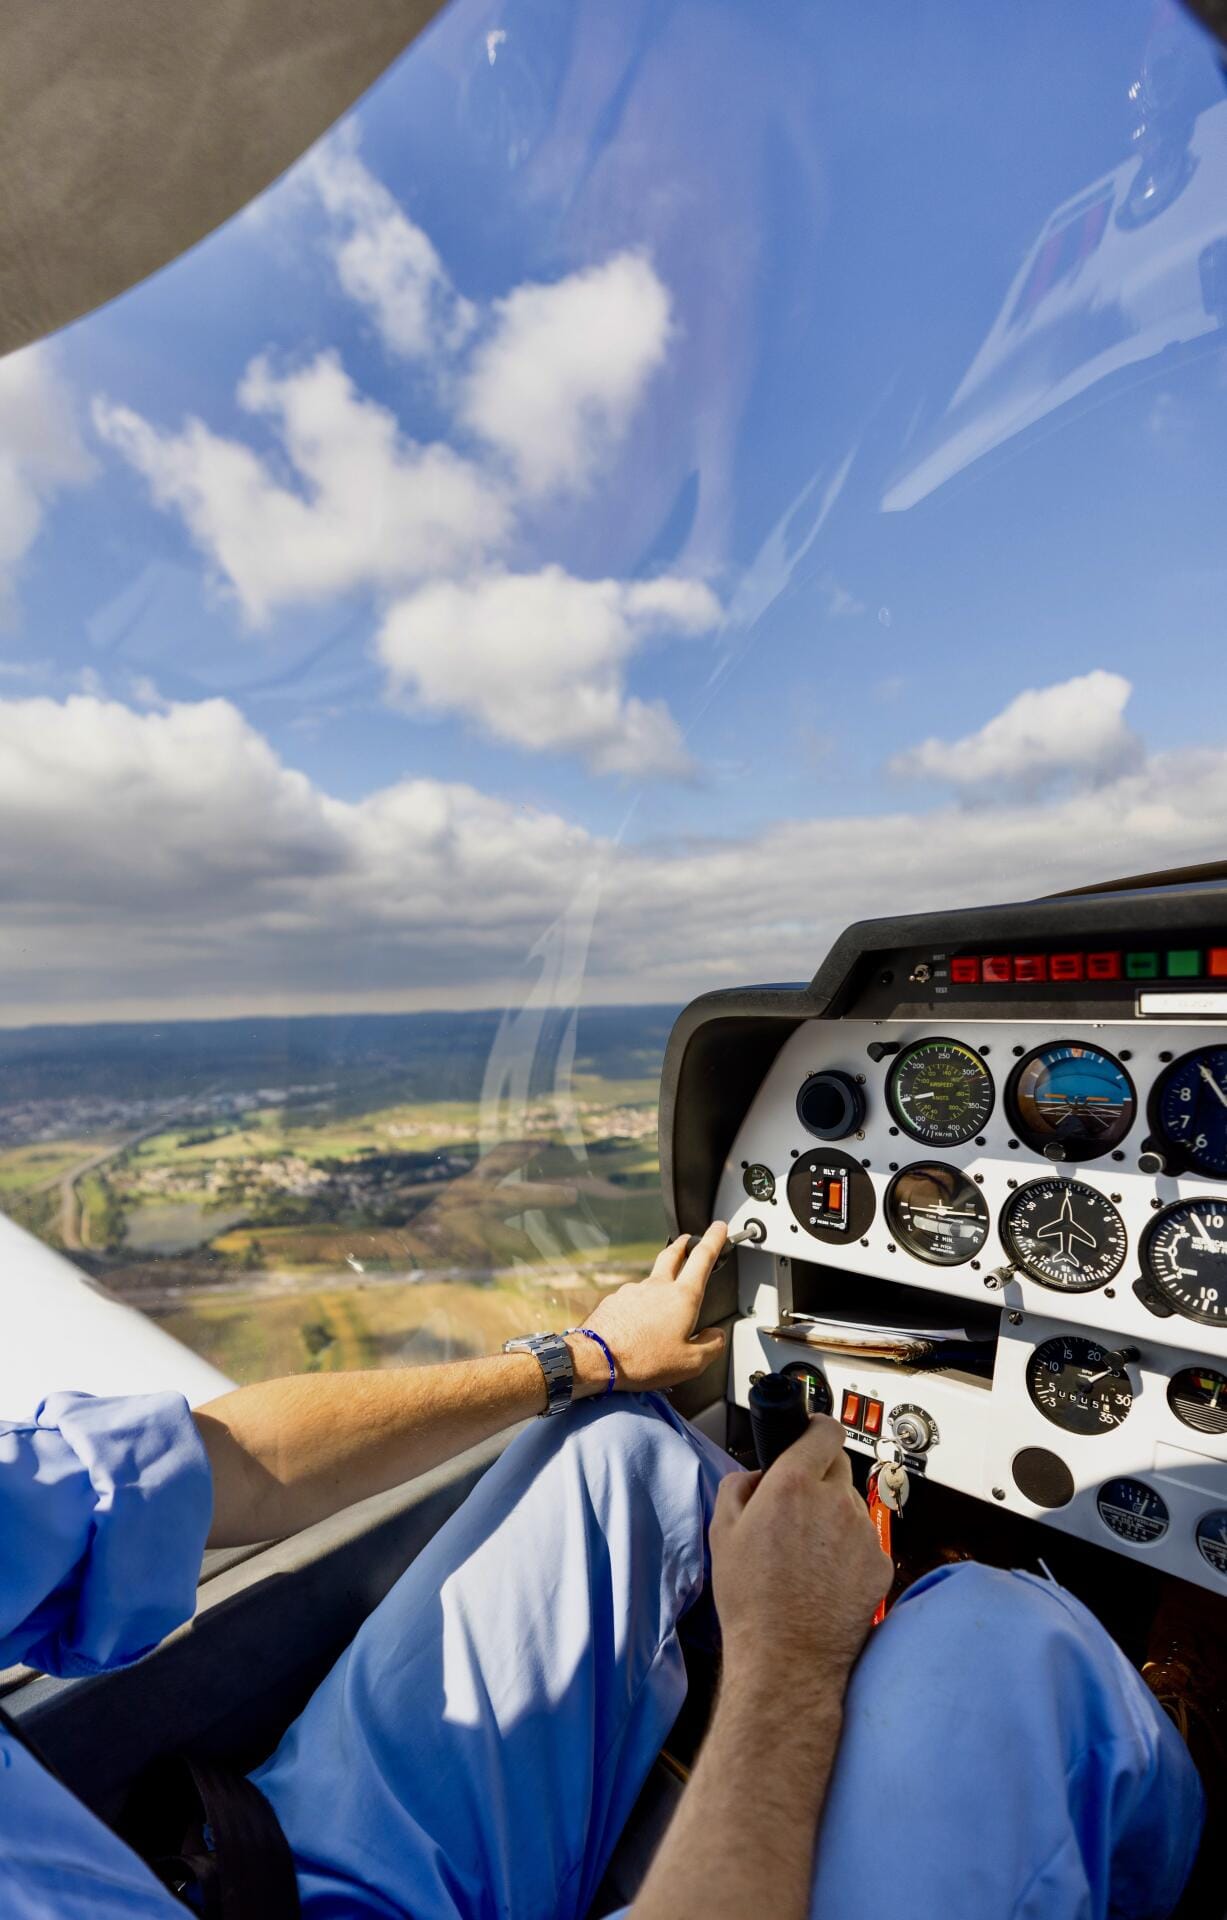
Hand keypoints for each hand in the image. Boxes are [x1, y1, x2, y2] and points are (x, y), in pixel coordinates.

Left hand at [569, 1223, 729, 1393]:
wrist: (597, 1359)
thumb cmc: (643, 1360)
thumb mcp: (691, 1363)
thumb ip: (711, 1346)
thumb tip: (716, 1336)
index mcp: (682, 1297)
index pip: (702, 1258)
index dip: (714, 1239)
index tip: (719, 1228)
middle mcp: (657, 1287)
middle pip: (673, 1255)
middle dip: (684, 1244)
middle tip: (690, 1240)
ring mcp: (633, 1291)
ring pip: (652, 1280)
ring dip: (661, 1283)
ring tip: (664, 1305)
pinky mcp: (615, 1300)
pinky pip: (633, 1298)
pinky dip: (641, 1305)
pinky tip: (639, 1323)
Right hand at [710, 1415, 890, 1689]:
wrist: (787, 1659)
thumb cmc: (751, 1601)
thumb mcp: (721, 1533)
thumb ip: (738, 1486)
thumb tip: (758, 1475)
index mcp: (793, 1485)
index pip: (824, 1431)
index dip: (816, 1430)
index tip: (811, 1436)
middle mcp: (834, 1501)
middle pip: (838, 1466)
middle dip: (820, 1478)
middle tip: (799, 1510)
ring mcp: (863, 1532)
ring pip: (852, 1505)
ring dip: (835, 1516)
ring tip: (810, 1556)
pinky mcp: (881, 1562)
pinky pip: (866, 1540)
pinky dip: (851, 1550)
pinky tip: (828, 1578)